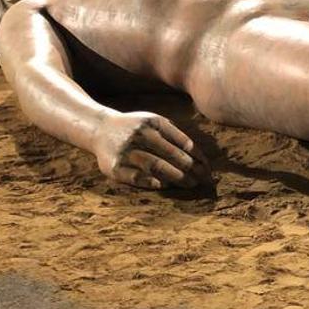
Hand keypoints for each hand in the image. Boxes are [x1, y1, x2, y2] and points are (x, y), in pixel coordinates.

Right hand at [93, 111, 209, 189]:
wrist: (100, 129)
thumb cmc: (136, 128)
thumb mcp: (154, 122)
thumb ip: (174, 135)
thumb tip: (200, 158)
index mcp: (153, 122)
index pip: (181, 141)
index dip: (197, 156)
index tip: (208, 168)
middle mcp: (139, 134)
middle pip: (171, 154)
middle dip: (190, 169)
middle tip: (204, 179)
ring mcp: (126, 150)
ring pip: (156, 165)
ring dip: (176, 177)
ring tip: (190, 184)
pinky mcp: (113, 166)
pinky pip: (136, 177)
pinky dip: (151, 182)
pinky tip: (164, 186)